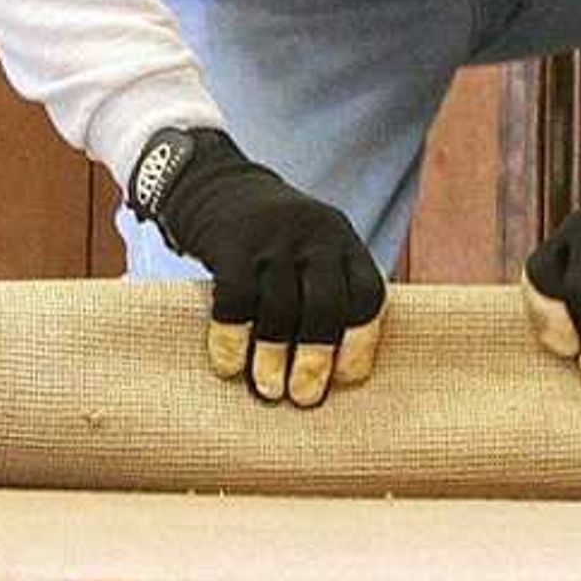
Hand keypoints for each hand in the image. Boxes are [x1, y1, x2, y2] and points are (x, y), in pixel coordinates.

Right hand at [131, 128, 387, 405]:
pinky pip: (235, 303)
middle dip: (315, 359)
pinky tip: (228, 367)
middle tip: (302, 397)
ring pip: (280, 310)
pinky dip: (232, 340)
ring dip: (273, 358)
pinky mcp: (231, 244)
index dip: (361, 343)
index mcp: (342, 242)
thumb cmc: (269, 240)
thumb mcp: (310, 249)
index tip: (344, 380)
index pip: (367, 296)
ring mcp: (273, 239)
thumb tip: (328, 376)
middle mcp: (315, 237)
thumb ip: (326, 293)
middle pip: (326, 307)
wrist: (213, 183)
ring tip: (268, 391)